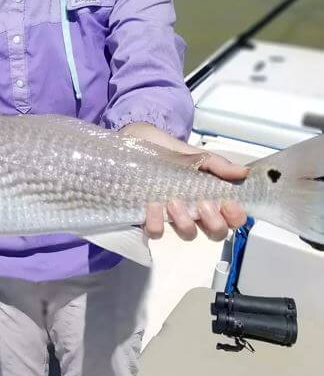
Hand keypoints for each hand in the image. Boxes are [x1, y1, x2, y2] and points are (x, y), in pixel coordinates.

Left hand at [119, 122, 247, 241]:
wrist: (132, 141)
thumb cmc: (164, 149)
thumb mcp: (191, 153)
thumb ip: (215, 163)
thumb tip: (242, 172)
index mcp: (207, 195)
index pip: (231, 217)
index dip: (235, 217)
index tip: (229, 204)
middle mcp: (192, 210)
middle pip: (215, 232)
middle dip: (214, 222)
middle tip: (204, 204)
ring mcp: (170, 216)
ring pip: (187, 234)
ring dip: (185, 221)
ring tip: (174, 202)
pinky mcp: (147, 218)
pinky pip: (155, 232)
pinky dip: (156, 222)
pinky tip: (152, 206)